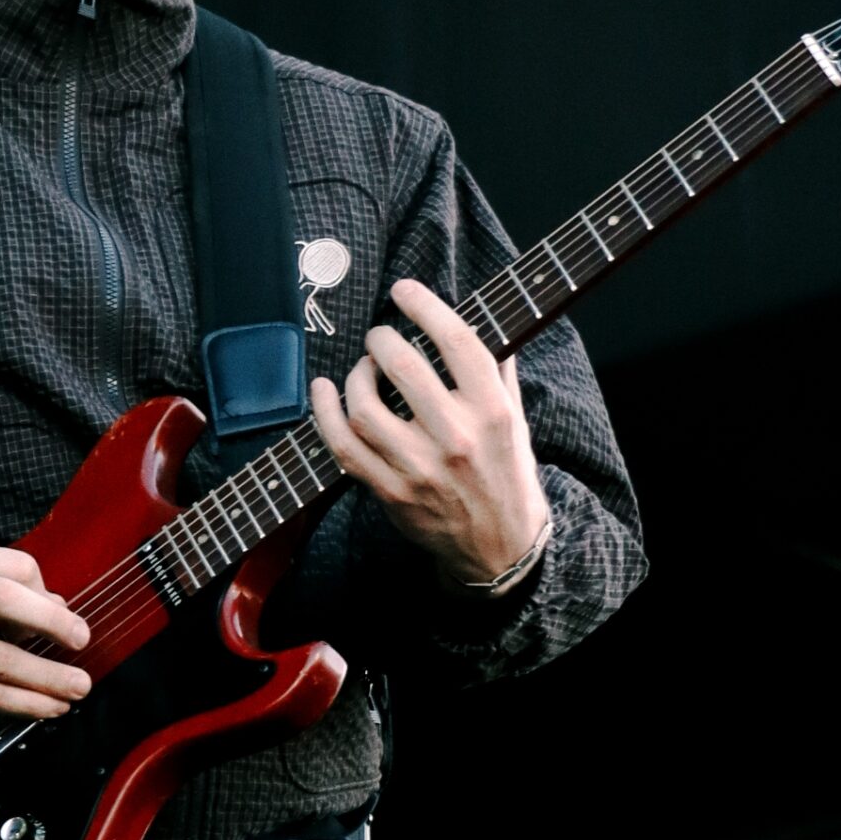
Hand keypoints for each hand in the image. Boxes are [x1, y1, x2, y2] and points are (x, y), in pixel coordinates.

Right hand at [0, 540, 92, 719]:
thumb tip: (54, 606)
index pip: (13, 567)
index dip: (44, 592)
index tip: (58, 614)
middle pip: (4, 601)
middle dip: (51, 623)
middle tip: (81, 641)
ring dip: (46, 679)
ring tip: (77, 689)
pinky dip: (20, 703)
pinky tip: (46, 708)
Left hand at [309, 277, 550, 586]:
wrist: (501, 549)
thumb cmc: (507, 473)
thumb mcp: (517, 419)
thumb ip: (499, 370)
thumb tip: (486, 316)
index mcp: (493, 411)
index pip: (457, 342)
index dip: (424, 306)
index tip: (404, 290)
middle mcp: (458, 437)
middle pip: (403, 367)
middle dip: (380, 339)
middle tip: (378, 337)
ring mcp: (421, 469)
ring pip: (365, 408)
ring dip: (354, 377)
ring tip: (362, 371)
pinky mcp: (392, 494)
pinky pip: (344, 449)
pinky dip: (325, 414)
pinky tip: (323, 391)